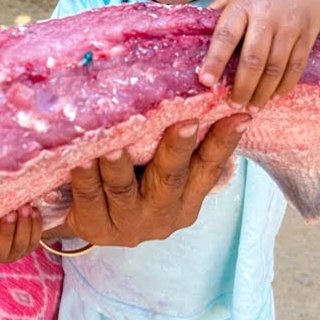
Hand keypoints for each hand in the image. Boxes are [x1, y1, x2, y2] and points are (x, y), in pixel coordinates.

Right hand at [0, 205, 42, 270]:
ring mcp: (12, 254)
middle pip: (0, 252)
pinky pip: (33, 240)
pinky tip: (33, 210)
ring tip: (24, 207)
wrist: (2, 212)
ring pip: (20, 245)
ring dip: (23, 225)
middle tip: (9, 213)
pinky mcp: (27, 247)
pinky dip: (34, 224)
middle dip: (6, 231)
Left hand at [62, 116, 247, 246]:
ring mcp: (129, 224)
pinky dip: (86, 177)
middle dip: (177, 148)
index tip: (239, 115)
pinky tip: (81, 159)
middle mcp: (163, 215)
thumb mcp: (159, 171)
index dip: (224, 142)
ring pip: (124, 189)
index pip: (209, 168)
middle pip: (170, 177)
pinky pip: (89, 198)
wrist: (92, 222)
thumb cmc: (133, 183)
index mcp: (186, 201)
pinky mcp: (96, 228)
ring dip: (119, 164)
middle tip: (183, 122)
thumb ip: (176, 145)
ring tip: (114, 144)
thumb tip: (201, 92)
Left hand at [199, 0, 319, 110]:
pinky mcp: (307, 36)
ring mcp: (289, 27)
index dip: (215, 60)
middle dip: (242, 86)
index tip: (205, 81)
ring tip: (251, 107)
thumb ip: (217, 15)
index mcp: (242, 6)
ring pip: (275, 67)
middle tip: (232, 104)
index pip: (226, 36)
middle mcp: (267, 16)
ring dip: (262, 92)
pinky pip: (296, 67)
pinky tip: (274, 96)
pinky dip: (284, 85)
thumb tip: (190, 39)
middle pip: (253, 59)